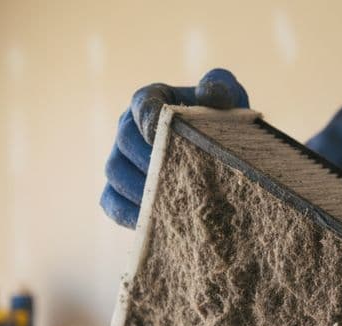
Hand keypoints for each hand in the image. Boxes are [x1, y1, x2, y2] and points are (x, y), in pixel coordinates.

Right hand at [99, 68, 248, 227]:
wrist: (223, 160)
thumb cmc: (222, 123)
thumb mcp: (229, 100)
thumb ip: (221, 88)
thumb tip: (210, 92)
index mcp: (151, 100)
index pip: (143, 105)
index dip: (152, 121)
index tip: (167, 137)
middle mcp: (128, 128)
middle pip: (124, 141)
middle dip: (149, 160)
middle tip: (176, 178)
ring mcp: (120, 160)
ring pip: (115, 173)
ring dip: (140, 189)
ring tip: (169, 202)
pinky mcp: (118, 191)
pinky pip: (111, 203)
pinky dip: (128, 214)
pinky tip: (154, 222)